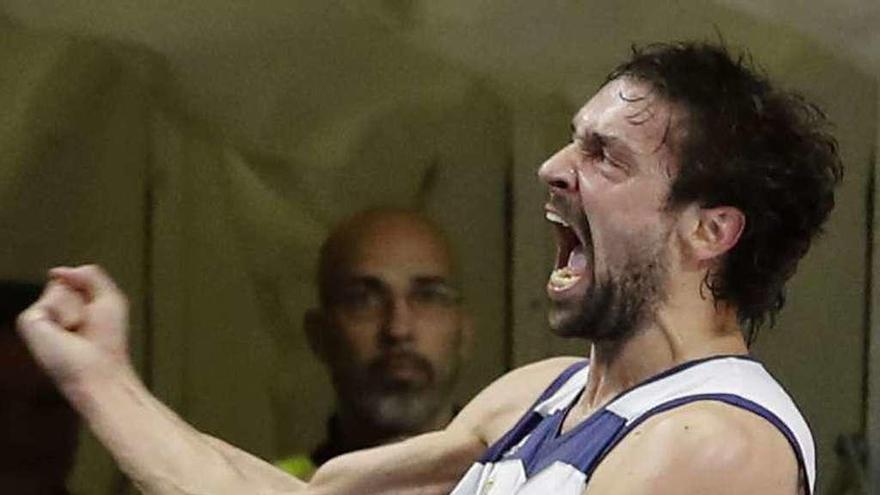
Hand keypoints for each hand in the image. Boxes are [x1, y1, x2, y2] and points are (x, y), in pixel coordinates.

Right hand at [16, 265, 131, 389]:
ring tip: (76, 330)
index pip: (73, 278)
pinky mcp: (28, 321)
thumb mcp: (109, 298)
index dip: (91, 291)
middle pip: (67, 279)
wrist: (99, 369)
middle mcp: (50, 312)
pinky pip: (53, 298)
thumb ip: (90, 275)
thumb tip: (57, 271)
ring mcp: (38, 317)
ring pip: (60, 287)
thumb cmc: (108, 343)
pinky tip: (65, 332)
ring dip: (77, 308)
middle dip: (85, 298)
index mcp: (67, 308)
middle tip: (87, 325)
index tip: (97, 316)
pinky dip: (68, 313)